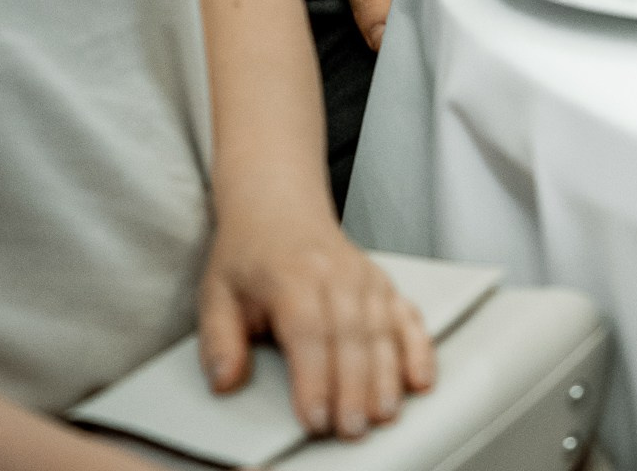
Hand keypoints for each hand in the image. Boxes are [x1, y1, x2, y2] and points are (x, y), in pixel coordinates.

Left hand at [198, 216, 433, 440]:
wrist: (276, 206)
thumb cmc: (249, 255)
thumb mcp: (217, 291)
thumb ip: (219, 340)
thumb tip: (224, 380)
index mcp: (289, 276)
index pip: (307, 331)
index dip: (313, 379)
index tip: (314, 420)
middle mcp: (332, 274)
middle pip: (350, 336)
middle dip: (353, 388)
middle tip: (350, 430)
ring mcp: (362, 277)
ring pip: (382, 330)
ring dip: (386, 376)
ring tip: (382, 416)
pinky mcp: (382, 284)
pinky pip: (408, 315)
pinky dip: (418, 348)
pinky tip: (419, 380)